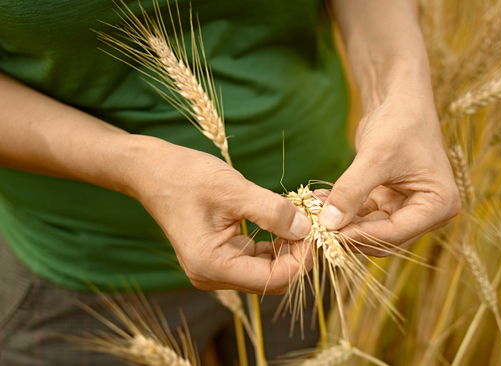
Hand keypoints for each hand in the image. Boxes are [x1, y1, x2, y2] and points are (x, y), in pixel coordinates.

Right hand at [129, 140, 312, 293]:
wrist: (152, 171)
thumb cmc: (186, 177)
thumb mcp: (234, 190)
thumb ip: (273, 211)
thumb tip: (307, 228)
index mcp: (211, 265)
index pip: (271, 280)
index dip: (301, 260)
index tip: (317, 232)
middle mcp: (211, 275)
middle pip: (270, 280)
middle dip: (296, 256)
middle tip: (314, 226)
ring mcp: (215, 268)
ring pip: (266, 271)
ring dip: (288, 249)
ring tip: (303, 221)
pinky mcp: (219, 256)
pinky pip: (256, 259)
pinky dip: (274, 244)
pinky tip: (286, 224)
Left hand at [318, 91, 460, 255]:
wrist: (399, 99)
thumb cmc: (399, 122)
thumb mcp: (375, 157)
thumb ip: (352, 191)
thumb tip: (328, 223)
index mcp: (440, 204)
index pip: (397, 232)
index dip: (362, 235)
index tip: (330, 233)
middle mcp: (430, 213)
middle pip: (385, 238)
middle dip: (352, 232)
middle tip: (318, 226)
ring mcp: (410, 209)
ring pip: (372, 230)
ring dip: (344, 223)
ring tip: (315, 209)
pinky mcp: (391, 202)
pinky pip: (365, 216)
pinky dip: (344, 211)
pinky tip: (321, 200)